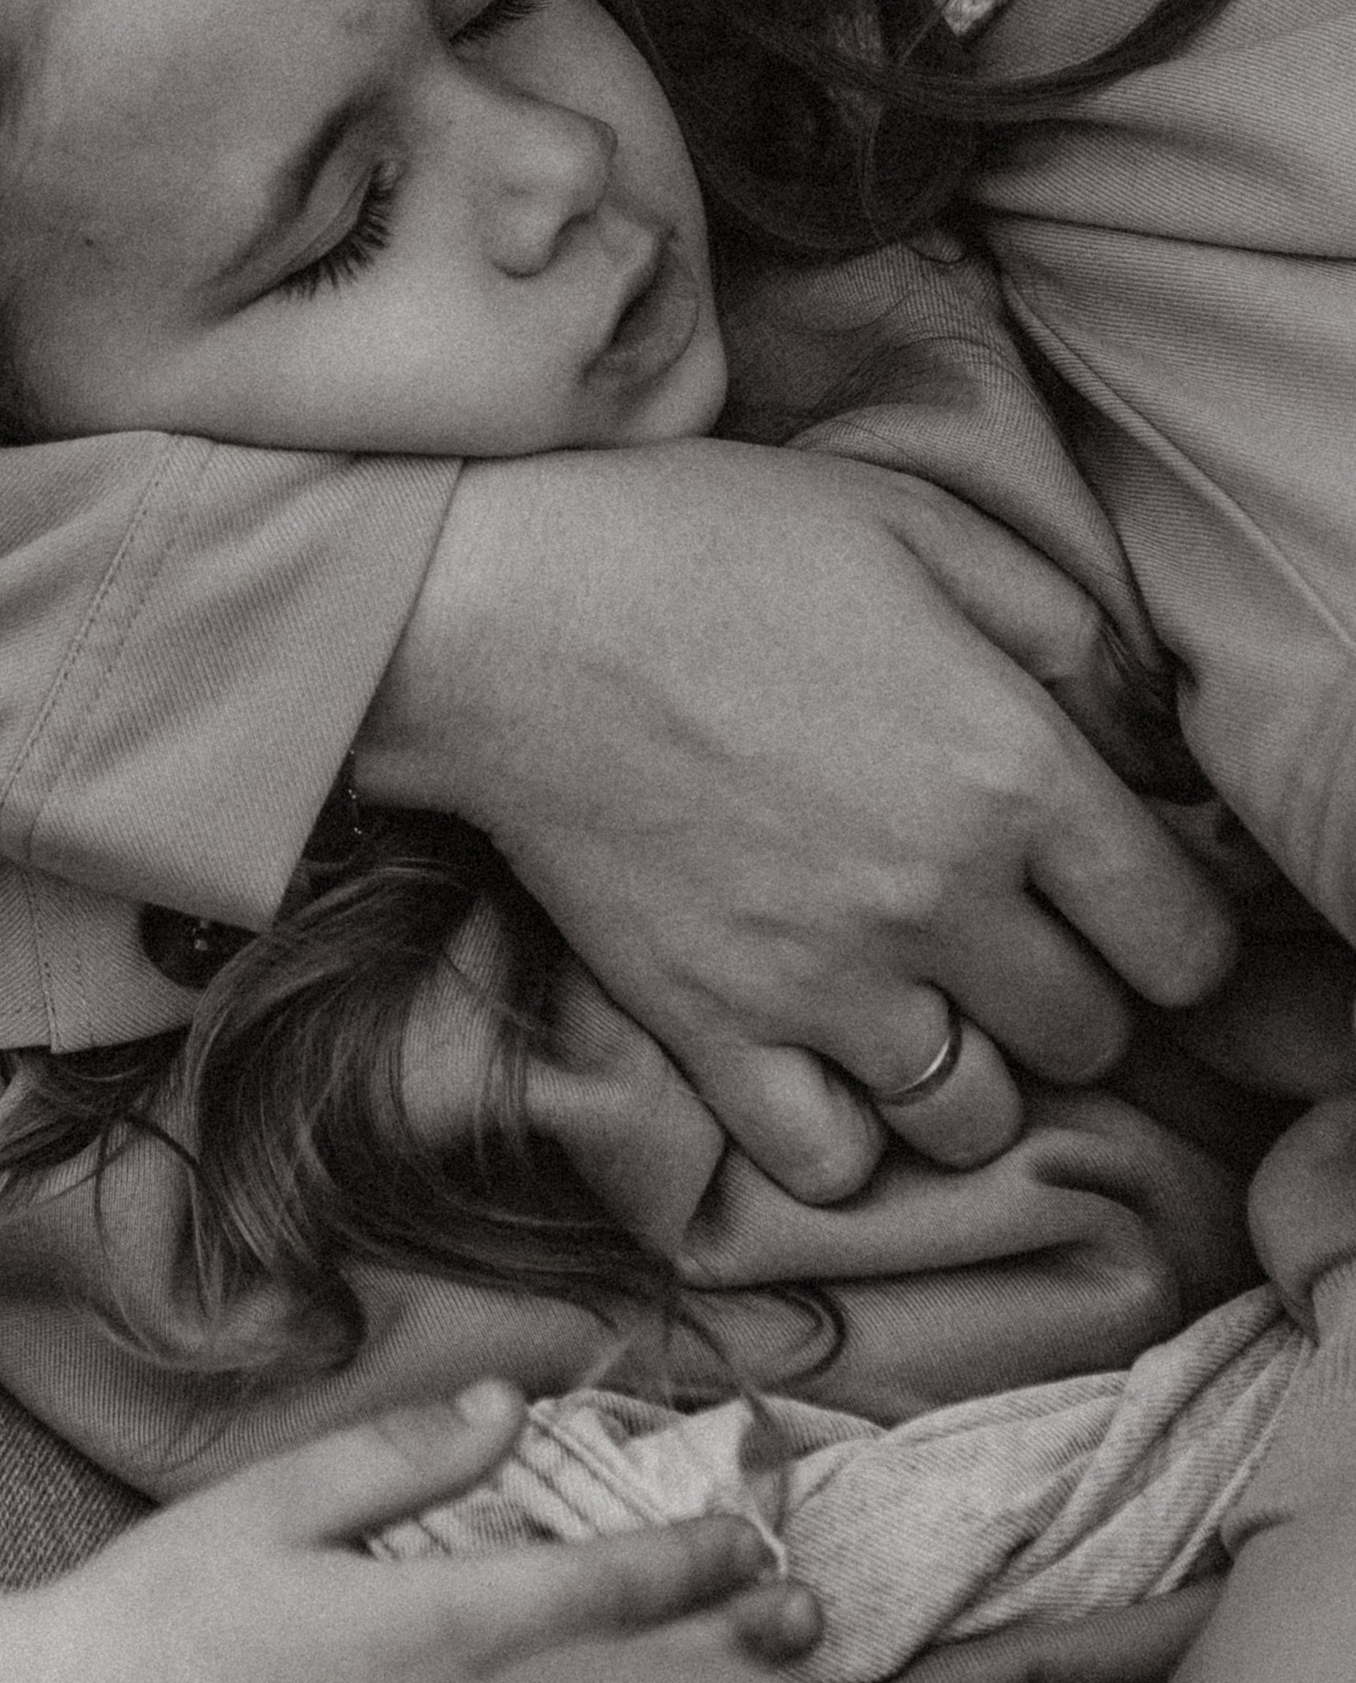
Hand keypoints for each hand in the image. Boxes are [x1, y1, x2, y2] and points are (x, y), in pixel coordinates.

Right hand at [358, 442, 1235, 1203]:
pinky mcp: (712, 1030)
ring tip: (917, 1001)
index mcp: (1011, 769)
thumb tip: (1142, 739)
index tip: (1122, 904)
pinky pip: (829, 1164)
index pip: (1182, 941)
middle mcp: (938, 899)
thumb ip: (1058, 625)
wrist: (499, 606)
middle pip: (1090, 1036)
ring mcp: (822, 982)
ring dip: (967, 1072)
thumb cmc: (705, 540)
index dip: (1172, 930)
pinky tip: (821, 1055)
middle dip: (1069, 992)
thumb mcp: (911, 519)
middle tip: (1006, 934)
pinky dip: (841, 1131)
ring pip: (975, 1120)